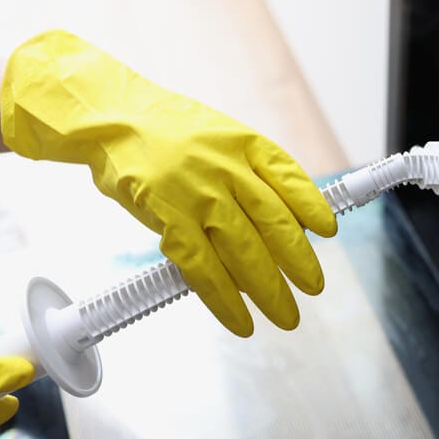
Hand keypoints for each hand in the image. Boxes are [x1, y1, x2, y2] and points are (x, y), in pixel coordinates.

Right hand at [0, 30, 336, 336]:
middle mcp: (227, 168)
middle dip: (299, 262)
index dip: (312, 207)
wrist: (109, 117)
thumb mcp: (219, 136)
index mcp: (245, 144)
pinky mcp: (169, 217)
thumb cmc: (166, 132)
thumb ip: (249, 172)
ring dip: (269, 290)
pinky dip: (224, 300)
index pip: (290, 178)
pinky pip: (203, 268)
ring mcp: (198, 194)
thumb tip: (287, 216)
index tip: (329, 230)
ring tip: (287, 316)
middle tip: (314, 287)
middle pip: (275, 223)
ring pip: (245, 251)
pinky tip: (241, 321)